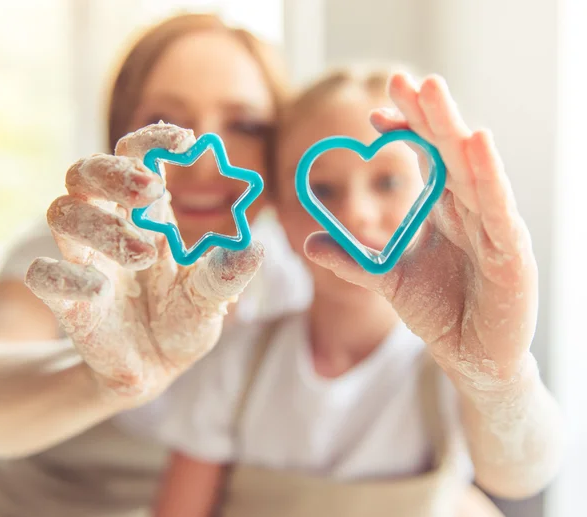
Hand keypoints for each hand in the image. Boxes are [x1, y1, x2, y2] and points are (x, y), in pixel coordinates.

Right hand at [25, 123, 263, 404]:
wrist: (155, 369)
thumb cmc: (183, 323)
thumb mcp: (211, 299)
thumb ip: (226, 275)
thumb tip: (254, 248)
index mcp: (148, 219)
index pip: (134, 158)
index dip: (152, 139)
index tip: (186, 140)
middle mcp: (110, 230)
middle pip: (86, 173)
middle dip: (114, 173)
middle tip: (151, 190)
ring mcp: (85, 262)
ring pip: (62, 212)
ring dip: (101, 226)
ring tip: (143, 255)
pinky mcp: (66, 300)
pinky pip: (42, 273)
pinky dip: (65, 276)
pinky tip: (99, 291)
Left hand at [305, 73, 536, 383]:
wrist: (470, 356)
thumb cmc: (439, 312)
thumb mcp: (388, 278)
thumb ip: (352, 258)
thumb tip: (309, 241)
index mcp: (448, 210)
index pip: (429, 157)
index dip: (406, 132)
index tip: (375, 115)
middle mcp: (473, 209)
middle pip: (452, 151)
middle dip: (430, 115)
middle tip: (407, 80)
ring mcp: (495, 228)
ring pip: (475, 170)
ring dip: (455, 130)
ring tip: (435, 93)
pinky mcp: (511, 253)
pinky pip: (498, 208)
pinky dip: (487, 176)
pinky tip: (474, 143)